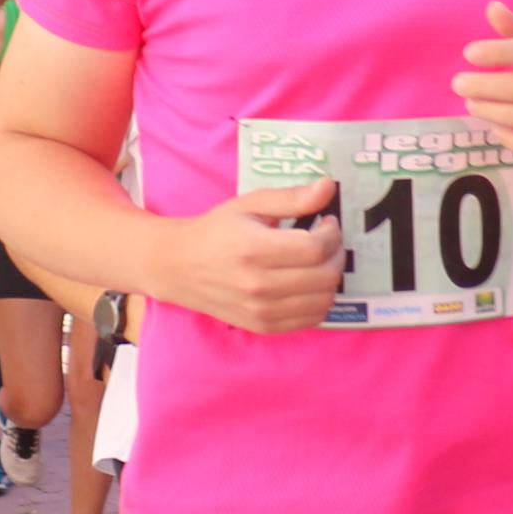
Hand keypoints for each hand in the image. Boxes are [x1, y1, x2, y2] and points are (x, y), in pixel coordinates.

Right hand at [167, 175, 348, 333]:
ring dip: (330, 278)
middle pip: (324, 276)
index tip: (327, 223)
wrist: (177, 266)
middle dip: (336, 254)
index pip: (315, 248)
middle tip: (327, 241)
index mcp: (253, 250)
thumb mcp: (249, 205)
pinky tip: (308, 283)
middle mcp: (257, 285)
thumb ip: (291, 198)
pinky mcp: (262, 326)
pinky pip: (311, 319)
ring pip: (323, 300)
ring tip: (318, 261)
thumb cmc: (216, 230)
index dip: (332, 234)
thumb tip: (328, 187)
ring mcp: (259, 310)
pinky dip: (319, 301)